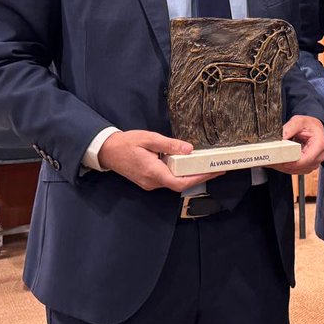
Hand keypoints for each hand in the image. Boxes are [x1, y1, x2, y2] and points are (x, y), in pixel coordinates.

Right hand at [98, 130, 220, 192]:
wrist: (108, 151)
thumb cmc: (127, 143)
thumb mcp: (149, 139)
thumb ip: (170, 145)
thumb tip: (189, 149)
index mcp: (153, 172)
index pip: (181, 182)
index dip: (199, 178)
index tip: (213, 172)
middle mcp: (153, 182)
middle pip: (180, 184)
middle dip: (199, 177)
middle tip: (216, 168)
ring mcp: (150, 183)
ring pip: (174, 182)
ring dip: (190, 176)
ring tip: (205, 166)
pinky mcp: (149, 181)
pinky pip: (168, 179)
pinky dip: (180, 174)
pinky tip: (187, 165)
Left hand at [274, 115, 323, 174]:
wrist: (315, 128)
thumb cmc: (310, 125)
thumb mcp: (299, 122)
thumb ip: (289, 128)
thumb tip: (279, 138)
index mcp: (319, 145)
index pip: (303, 160)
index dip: (289, 161)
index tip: (277, 159)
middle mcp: (318, 156)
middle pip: (298, 167)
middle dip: (282, 164)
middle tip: (270, 159)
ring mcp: (313, 163)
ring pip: (295, 170)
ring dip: (282, 167)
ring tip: (271, 160)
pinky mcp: (308, 166)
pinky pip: (295, 170)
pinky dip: (285, 167)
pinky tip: (277, 161)